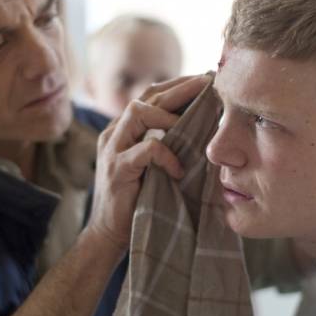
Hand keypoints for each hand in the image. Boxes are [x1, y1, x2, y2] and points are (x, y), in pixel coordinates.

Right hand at [87, 75, 210, 249]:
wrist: (108, 234)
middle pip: (146, 97)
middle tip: (207, 82)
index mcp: (122, 130)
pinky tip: (179, 169)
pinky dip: (166, 155)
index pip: (149, 96)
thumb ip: (164, 145)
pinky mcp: (117, 170)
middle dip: (179, 87)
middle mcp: (114, 134)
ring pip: (139, 112)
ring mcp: (112, 150)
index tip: (204, 81)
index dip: (176, 85)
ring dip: (169, 115)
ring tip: (191, 123)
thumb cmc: (135, 201)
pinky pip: (146, 150)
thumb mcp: (151, 167)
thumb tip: (201, 128)